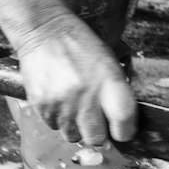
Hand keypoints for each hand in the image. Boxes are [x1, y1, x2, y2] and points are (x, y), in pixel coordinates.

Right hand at [16, 12, 136, 146]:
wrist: (43, 30)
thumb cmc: (78, 43)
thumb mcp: (107, 61)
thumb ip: (115, 91)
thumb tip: (121, 120)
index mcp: (108, 80)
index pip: (124, 120)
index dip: (125, 131)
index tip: (123, 130)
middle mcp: (86, 95)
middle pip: (97, 138)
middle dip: (98, 133)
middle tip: (96, 121)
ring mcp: (62, 103)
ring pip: (73, 136)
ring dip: (76, 127)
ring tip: (74, 105)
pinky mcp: (42, 106)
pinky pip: (53, 127)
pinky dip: (58, 119)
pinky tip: (59, 100)